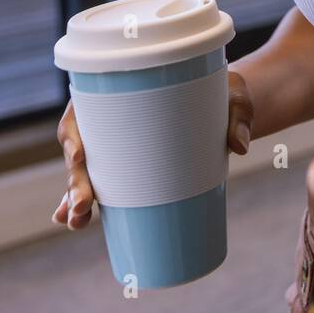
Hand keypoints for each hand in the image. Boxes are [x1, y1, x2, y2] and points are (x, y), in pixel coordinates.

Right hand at [51, 69, 254, 228]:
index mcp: (126, 89)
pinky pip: (100, 186)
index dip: (73, 133)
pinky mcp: (131, 167)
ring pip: (85, 172)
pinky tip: (76, 222)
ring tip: (77, 222)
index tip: (79, 156)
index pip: (85, 109)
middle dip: (75, 180)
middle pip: (81, 148)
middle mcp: (114, 117)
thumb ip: (238, 116)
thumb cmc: (225, 93)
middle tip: (84, 206)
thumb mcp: (234, 97)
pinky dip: (85, 204)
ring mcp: (119, 145)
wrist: (231, 106)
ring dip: (73, 199)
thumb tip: (240, 146)